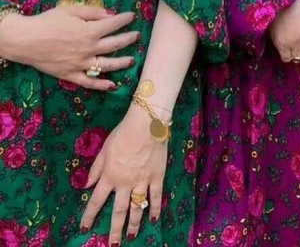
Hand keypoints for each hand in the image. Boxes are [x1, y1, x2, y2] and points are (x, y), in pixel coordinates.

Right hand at [0, 5, 137, 90]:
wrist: (26, 40)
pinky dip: (101, 85)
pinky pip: (89, 82)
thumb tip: (110, 14)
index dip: (124, 19)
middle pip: (114, 45)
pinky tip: (112, 85)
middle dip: (128, 39)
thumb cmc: (48, 22)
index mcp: (90, 32)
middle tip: (136, 35)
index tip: (131, 16)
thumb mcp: (71, 10)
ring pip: (106, 65)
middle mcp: (88, 49)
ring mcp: (80, 64)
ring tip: (132, 60)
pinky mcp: (70, 75)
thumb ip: (93, 12)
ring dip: (121, 63)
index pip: (113, 25)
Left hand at [80, 105, 167, 243]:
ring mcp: (142, 181)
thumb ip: (96, 168)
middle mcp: (124, 183)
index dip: (89, 216)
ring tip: (132, 236)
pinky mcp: (157, 176)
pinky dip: (155, 208)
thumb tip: (86, 185)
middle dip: (114, 230)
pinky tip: (154, 218)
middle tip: (112, 245)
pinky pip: (156, 196)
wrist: (147, 123)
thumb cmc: (123, 133)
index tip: (84, 228)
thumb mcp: (105, 148)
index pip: (96, 201)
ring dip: (134, 224)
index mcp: (110, 176)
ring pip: (137, 207)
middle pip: (118, 211)